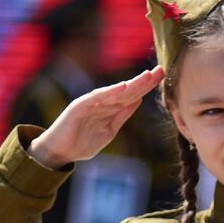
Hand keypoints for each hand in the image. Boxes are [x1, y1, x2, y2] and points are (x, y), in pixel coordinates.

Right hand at [29, 67, 164, 168]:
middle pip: (128, 90)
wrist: (60, 152)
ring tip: (147, 75)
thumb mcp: (110, 130)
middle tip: (161, 70)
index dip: (147, 87)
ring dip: (132, 84)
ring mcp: (91, 103)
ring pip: (115, 91)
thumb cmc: (83, 142)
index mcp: (111, 109)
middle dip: (144, 81)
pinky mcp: (80, 107)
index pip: (133, 95)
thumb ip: (122, 115)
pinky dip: (110, 91)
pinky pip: (97, 97)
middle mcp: (103, 102)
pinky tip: (123, 86)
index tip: (163, 77)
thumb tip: (138, 100)